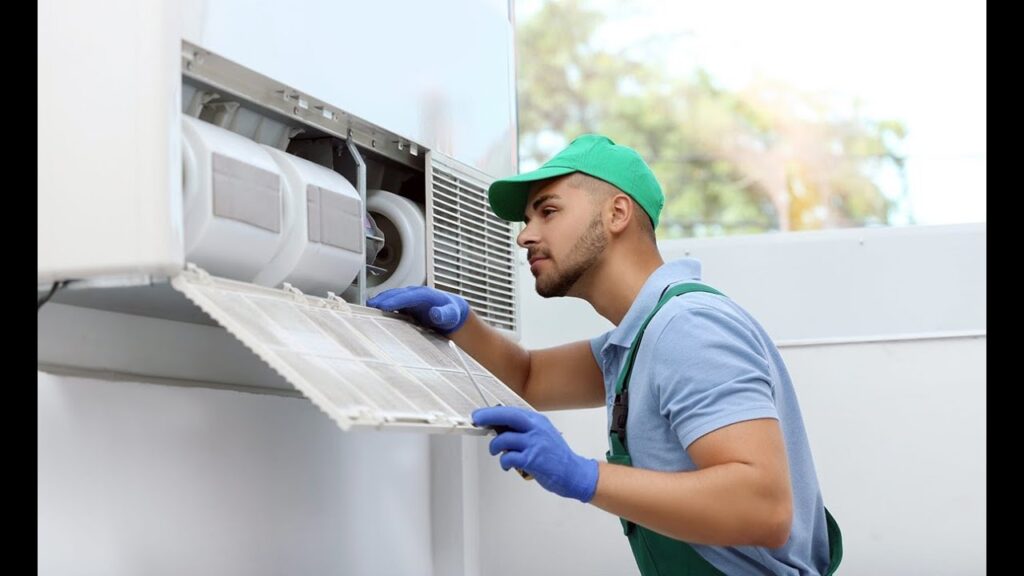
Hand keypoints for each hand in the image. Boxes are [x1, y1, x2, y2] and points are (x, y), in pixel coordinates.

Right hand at [366, 286, 469, 334]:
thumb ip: (445, 314)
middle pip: (396, 295)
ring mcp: (409, 299)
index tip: (383, 306)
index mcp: (425, 294)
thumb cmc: (451, 313)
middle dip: (382, 300)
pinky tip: (373, 314)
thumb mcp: (451, 314)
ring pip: (391, 298)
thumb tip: (435, 314)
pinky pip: (391, 304)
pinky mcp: (405, 306)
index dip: (394, 300)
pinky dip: (382, 307)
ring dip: (379, 302)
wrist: (452, 313)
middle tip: (369, 307)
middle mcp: (415, 294)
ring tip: (366, 310)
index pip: (407, 296)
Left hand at [473, 406, 598, 502]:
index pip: (512, 411)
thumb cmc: (556, 456)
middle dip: (488, 417)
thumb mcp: (542, 435)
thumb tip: (499, 428)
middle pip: (508, 416)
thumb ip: (524, 430)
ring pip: (505, 439)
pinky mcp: (533, 459)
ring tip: (497, 452)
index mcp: (538, 421)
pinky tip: (507, 465)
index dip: (492, 412)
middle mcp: (536, 429)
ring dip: (495, 447)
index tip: (480, 414)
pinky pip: (509, 457)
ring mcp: (535, 443)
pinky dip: (504, 461)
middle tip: (477, 421)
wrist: (574, 473)